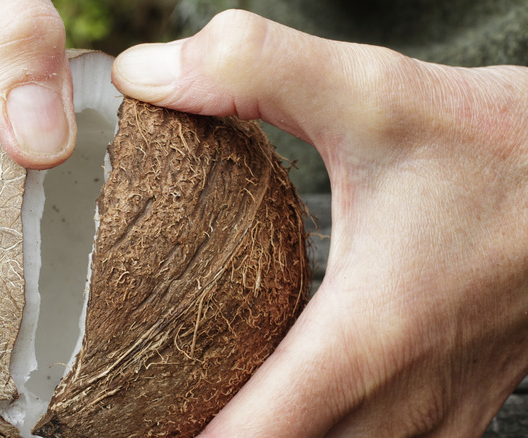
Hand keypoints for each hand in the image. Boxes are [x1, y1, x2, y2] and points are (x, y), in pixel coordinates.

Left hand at [113, 10, 527, 436]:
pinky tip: (275, 409)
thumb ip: (248, 70)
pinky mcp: (450, 411)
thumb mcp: (371, 92)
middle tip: (134, 412)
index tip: (118, 418)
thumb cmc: (499, 147)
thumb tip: (144, 74)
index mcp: (367, 338)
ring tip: (186, 412)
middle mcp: (402, 402)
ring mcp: (434, 418)